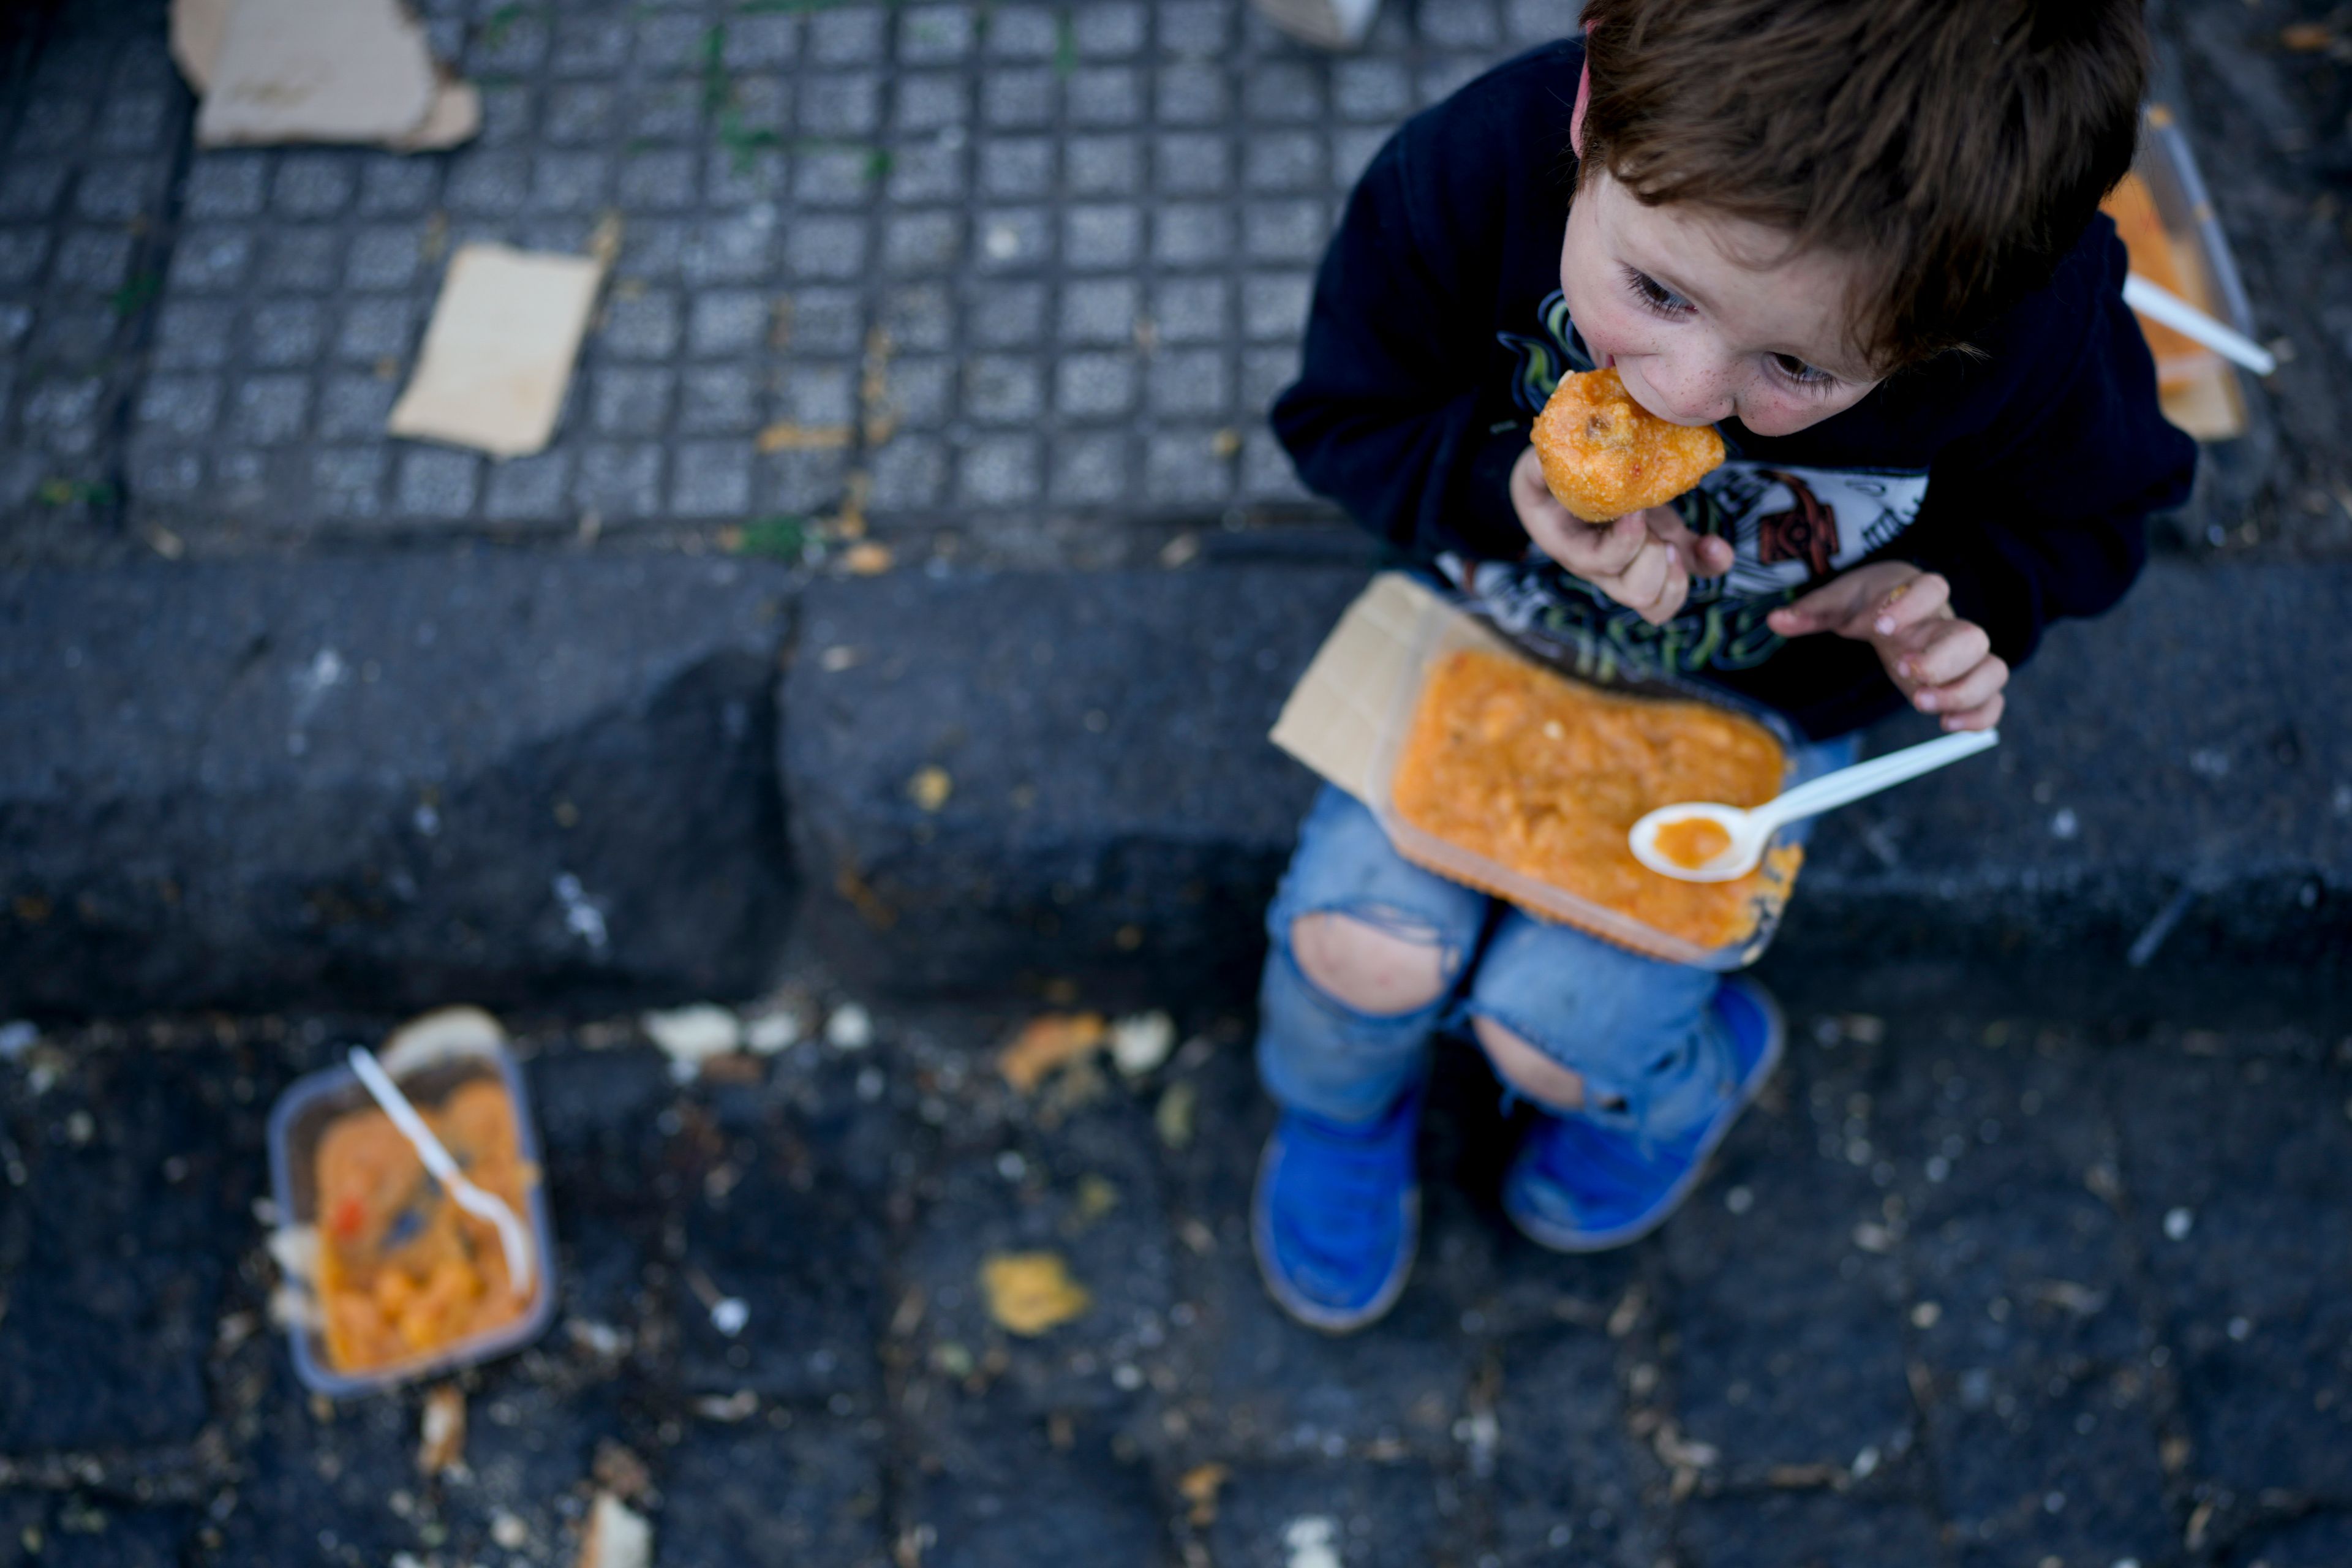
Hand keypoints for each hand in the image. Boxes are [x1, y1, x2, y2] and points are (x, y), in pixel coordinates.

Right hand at [1509, 445, 1733, 625]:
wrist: (1565, 491)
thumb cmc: (1550, 481)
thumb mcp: (1537, 472)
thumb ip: (1539, 467)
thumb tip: (1545, 458)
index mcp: (1574, 549)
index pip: (1601, 564)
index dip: (1624, 543)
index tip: (1634, 510)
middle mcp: (1606, 569)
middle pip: (1637, 593)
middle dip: (1653, 558)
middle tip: (1652, 524)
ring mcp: (1638, 564)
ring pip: (1661, 603)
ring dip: (1679, 575)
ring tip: (1676, 542)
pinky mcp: (1664, 548)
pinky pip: (1693, 572)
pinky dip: (1712, 563)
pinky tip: (1714, 543)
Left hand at [1765, 562, 2007, 730]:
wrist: (1898, 606)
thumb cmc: (1871, 601)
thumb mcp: (1840, 599)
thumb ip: (1813, 610)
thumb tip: (1776, 620)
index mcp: (1918, 595)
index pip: (1932, 588)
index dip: (1912, 605)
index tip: (1881, 626)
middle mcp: (1947, 624)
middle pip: (1971, 636)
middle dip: (1941, 659)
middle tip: (1905, 673)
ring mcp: (1962, 656)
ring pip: (1991, 669)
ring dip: (1962, 691)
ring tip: (1921, 703)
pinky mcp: (1963, 682)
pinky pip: (1992, 699)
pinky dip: (1980, 715)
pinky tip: (1947, 727)